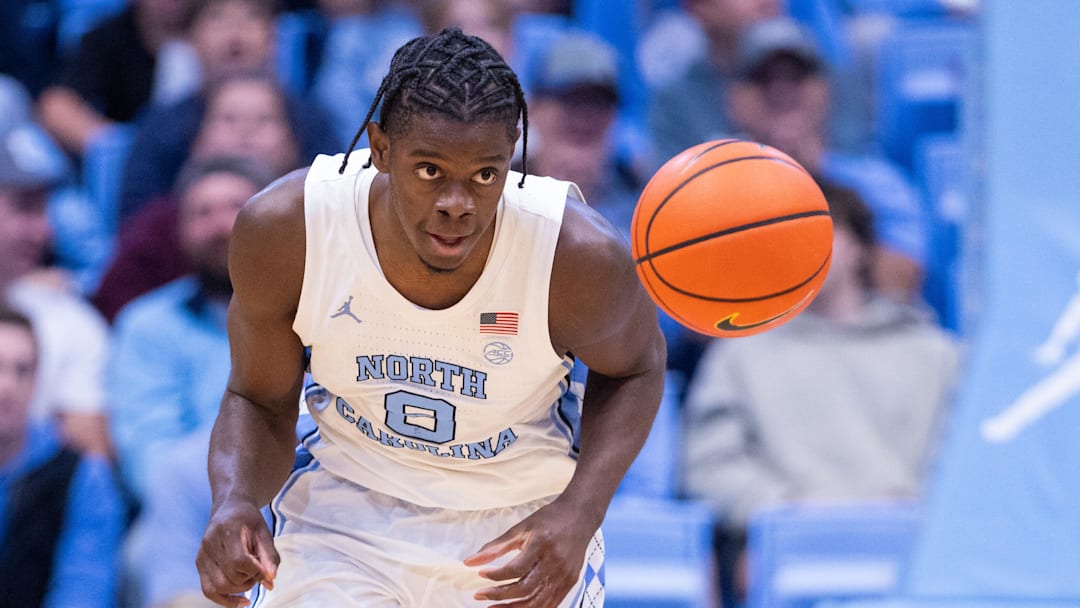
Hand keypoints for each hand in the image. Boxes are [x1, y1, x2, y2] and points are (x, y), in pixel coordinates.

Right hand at [196, 501, 278, 606]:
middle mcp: (209, 543)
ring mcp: (202, 554)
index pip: (238, 561)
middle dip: (250, 580)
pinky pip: (208, 589)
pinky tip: (242, 601)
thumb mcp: (264, 532)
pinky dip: (225, 600)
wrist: (230, 508)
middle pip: (229, 576)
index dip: (255, 571)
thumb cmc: (249, 520)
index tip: (267, 573)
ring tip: (251, 579)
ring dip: (240, 590)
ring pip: (218, 586)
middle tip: (260, 572)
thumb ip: (269, 556)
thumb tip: (271, 580)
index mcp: (227, 530)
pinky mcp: (199, 563)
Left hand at [464, 500, 594, 607]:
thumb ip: (496, 546)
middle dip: (499, 596)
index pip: (515, 569)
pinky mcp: (570, 582)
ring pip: (537, 602)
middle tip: (480, 595)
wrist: (580, 516)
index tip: (481, 575)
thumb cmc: (549, 519)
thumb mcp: (521, 527)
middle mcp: (555, 562)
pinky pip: (550, 604)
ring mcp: (564, 575)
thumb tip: (470, 562)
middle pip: (525, 589)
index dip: (495, 576)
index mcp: (541, 544)